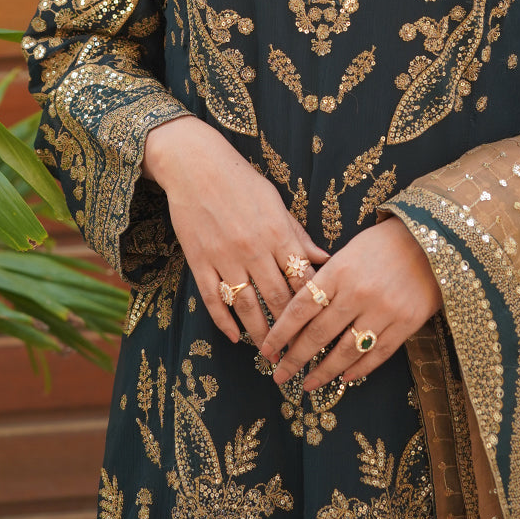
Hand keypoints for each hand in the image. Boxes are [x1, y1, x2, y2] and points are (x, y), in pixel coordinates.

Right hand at [144, 116, 327, 346]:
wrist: (194, 165)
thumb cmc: (240, 180)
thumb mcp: (276, 203)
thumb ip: (298, 235)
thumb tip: (325, 258)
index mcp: (277, 233)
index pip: (302, 279)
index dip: (314, 306)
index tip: (322, 325)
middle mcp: (253, 250)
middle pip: (277, 299)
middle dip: (291, 329)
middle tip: (299, 351)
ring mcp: (224, 257)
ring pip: (247, 306)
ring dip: (260, 333)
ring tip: (270, 352)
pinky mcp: (199, 261)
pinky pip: (213, 299)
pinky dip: (224, 322)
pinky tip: (233, 337)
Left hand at [259, 216, 441, 391]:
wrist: (430, 240)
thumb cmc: (383, 243)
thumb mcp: (348, 252)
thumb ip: (325, 279)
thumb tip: (299, 312)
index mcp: (339, 271)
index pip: (300, 308)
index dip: (281, 332)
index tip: (268, 350)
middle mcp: (358, 293)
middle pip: (318, 334)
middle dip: (295, 359)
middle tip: (279, 376)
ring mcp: (383, 310)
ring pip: (346, 351)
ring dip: (324, 372)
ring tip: (308, 383)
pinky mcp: (406, 324)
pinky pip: (377, 354)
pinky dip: (359, 369)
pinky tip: (344, 377)